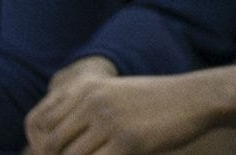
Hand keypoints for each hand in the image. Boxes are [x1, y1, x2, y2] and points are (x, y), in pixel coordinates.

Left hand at [25, 69, 227, 154]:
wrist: (192, 98)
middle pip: (52, 144)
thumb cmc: (151, 102)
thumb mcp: (111, 96)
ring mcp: (108, 121)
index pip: (43, 123)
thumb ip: (83, 112)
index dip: (42, 147)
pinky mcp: (127, 141)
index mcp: (85, 88)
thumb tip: (50, 144)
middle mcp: (91, 101)